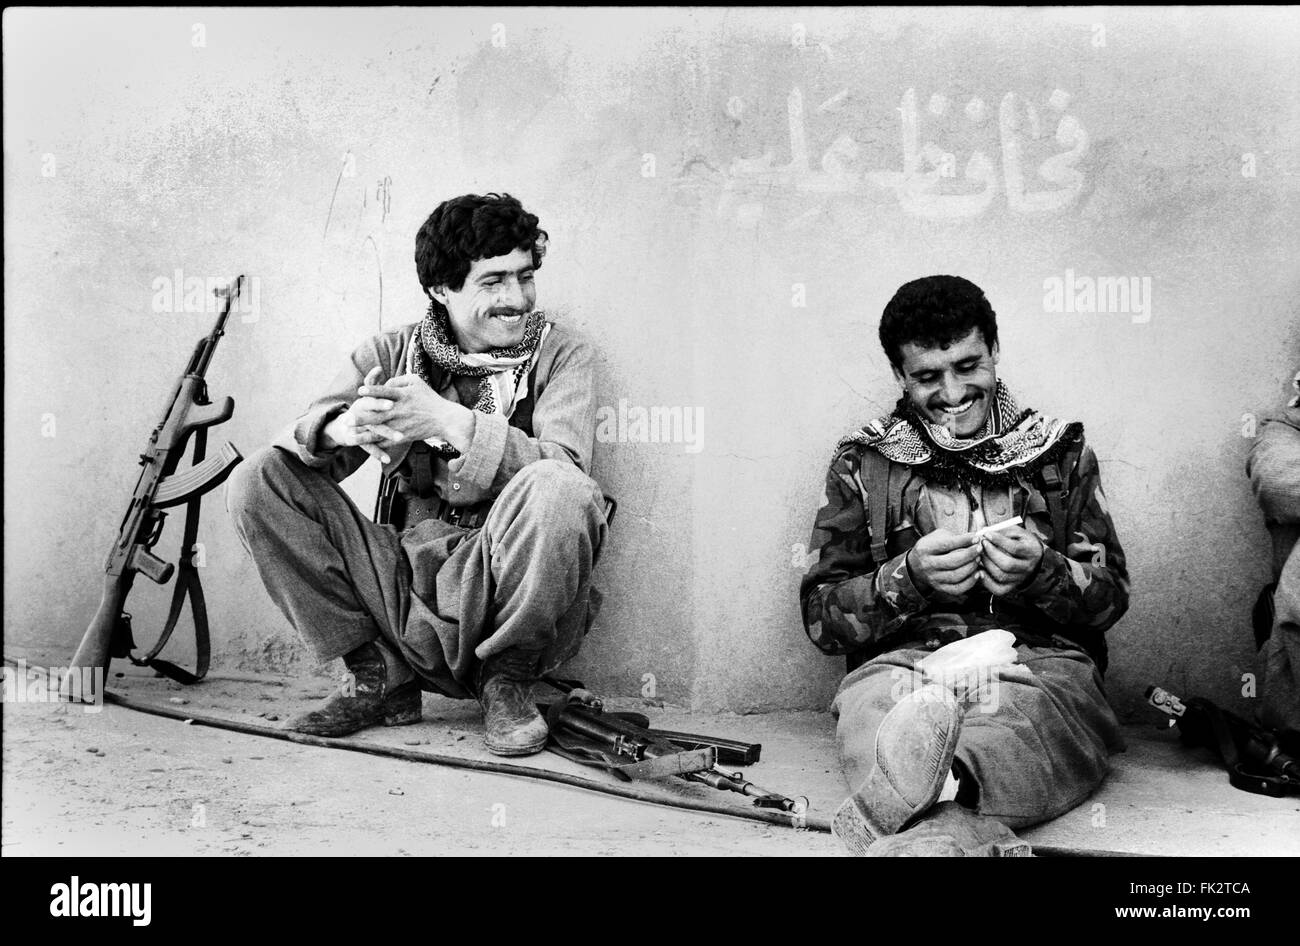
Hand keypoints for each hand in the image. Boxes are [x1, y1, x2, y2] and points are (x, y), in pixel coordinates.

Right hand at [321, 367, 405, 464]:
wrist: (343, 426)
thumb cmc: (361, 407)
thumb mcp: (365, 394)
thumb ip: (371, 381)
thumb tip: (377, 368)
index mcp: (363, 402)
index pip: (372, 399)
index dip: (381, 400)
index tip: (392, 402)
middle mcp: (360, 414)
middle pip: (373, 415)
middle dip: (385, 417)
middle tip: (398, 417)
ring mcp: (359, 428)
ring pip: (374, 431)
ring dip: (387, 434)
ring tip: (401, 438)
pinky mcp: (358, 441)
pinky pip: (370, 447)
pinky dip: (379, 453)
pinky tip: (388, 459)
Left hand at [357, 372, 474, 453]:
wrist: (444, 419)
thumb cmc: (429, 398)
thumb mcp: (416, 381)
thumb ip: (398, 380)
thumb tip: (385, 382)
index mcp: (403, 396)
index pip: (385, 392)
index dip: (372, 391)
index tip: (360, 391)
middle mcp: (400, 411)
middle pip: (377, 414)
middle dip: (361, 417)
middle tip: (347, 419)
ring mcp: (401, 425)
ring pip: (378, 430)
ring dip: (363, 433)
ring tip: (349, 434)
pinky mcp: (403, 436)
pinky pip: (386, 440)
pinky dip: (374, 442)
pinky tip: (362, 443)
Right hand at [906, 528, 981, 595]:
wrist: (915, 565)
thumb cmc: (931, 547)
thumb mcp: (938, 537)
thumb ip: (954, 537)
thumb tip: (976, 539)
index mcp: (925, 549)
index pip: (947, 544)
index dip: (964, 541)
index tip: (976, 537)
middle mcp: (927, 565)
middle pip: (952, 561)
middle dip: (970, 554)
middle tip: (980, 548)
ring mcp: (933, 578)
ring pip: (956, 576)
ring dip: (971, 567)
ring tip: (978, 559)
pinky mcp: (940, 588)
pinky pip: (957, 588)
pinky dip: (970, 582)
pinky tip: (977, 574)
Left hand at [978, 524, 1044, 595]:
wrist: (1031, 556)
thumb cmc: (1020, 541)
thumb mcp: (1016, 532)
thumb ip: (1002, 530)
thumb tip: (983, 531)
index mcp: (1032, 551)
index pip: (1015, 548)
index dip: (999, 541)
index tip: (987, 534)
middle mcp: (1028, 567)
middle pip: (1007, 564)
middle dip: (990, 553)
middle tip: (981, 544)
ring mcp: (1020, 578)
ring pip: (1001, 576)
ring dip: (986, 565)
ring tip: (979, 555)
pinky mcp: (1012, 586)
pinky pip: (998, 589)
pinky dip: (987, 582)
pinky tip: (979, 571)